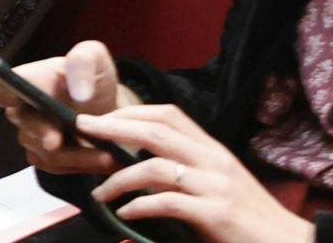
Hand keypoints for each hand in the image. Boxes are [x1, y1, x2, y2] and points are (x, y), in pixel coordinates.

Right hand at [0, 39, 139, 175]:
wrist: (109, 109)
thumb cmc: (94, 79)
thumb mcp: (95, 58)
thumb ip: (84, 62)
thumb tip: (78, 92)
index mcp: (27, 81)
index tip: (14, 98)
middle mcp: (22, 110)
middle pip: (25, 125)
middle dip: (43, 132)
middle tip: (58, 140)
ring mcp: (32, 137)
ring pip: (45, 152)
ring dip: (75, 155)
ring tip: (107, 154)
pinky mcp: (45, 159)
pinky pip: (56, 167)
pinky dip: (80, 165)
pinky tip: (101, 159)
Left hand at [78, 105, 312, 242]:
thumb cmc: (249, 221)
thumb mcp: (219, 186)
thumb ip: (188, 172)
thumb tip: (142, 167)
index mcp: (213, 150)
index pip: (169, 115)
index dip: (132, 112)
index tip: (101, 118)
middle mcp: (214, 160)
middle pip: (156, 130)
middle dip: (113, 126)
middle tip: (82, 130)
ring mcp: (216, 186)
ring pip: (155, 166)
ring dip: (118, 177)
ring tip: (98, 192)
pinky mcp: (217, 214)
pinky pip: (167, 201)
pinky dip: (140, 205)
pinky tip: (126, 213)